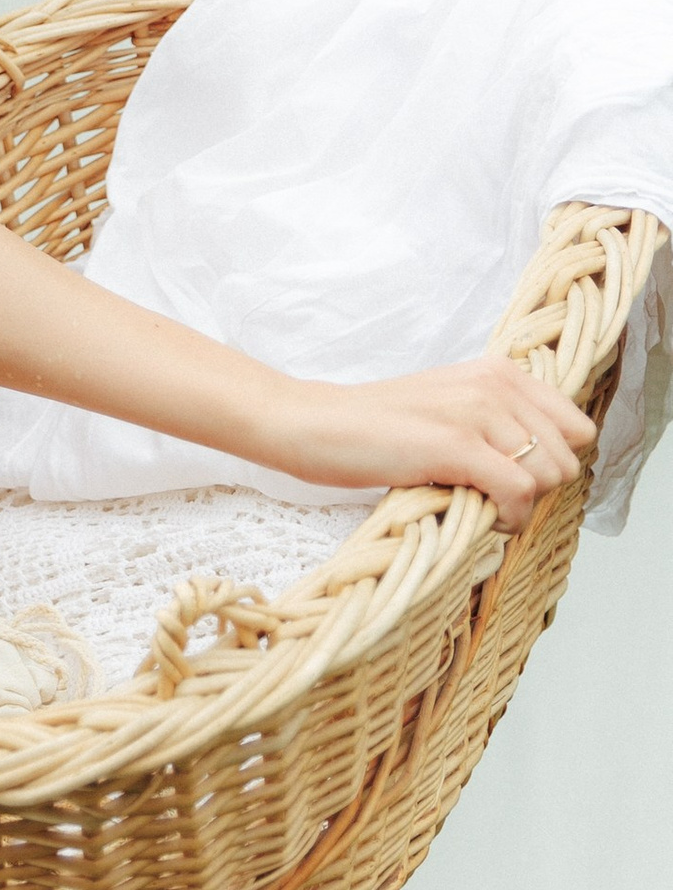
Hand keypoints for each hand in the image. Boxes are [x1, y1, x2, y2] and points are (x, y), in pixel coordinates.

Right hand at [260, 362, 593, 530]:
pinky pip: (520, 491)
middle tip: (492, 495)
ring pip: (549, 475)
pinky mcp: (455, 445)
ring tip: (482, 505)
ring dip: (523, 504)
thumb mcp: (450, 405)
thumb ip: (497, 419)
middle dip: (539, 487)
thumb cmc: (376, 426)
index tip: (516, 477)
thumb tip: (545, 465)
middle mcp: (494, 384)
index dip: (551, 460)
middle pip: (567, 456)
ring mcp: (476, 412)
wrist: (314, 424)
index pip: (575, 425)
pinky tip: (483, 518)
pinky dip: (509, 516)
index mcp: (498, 371)